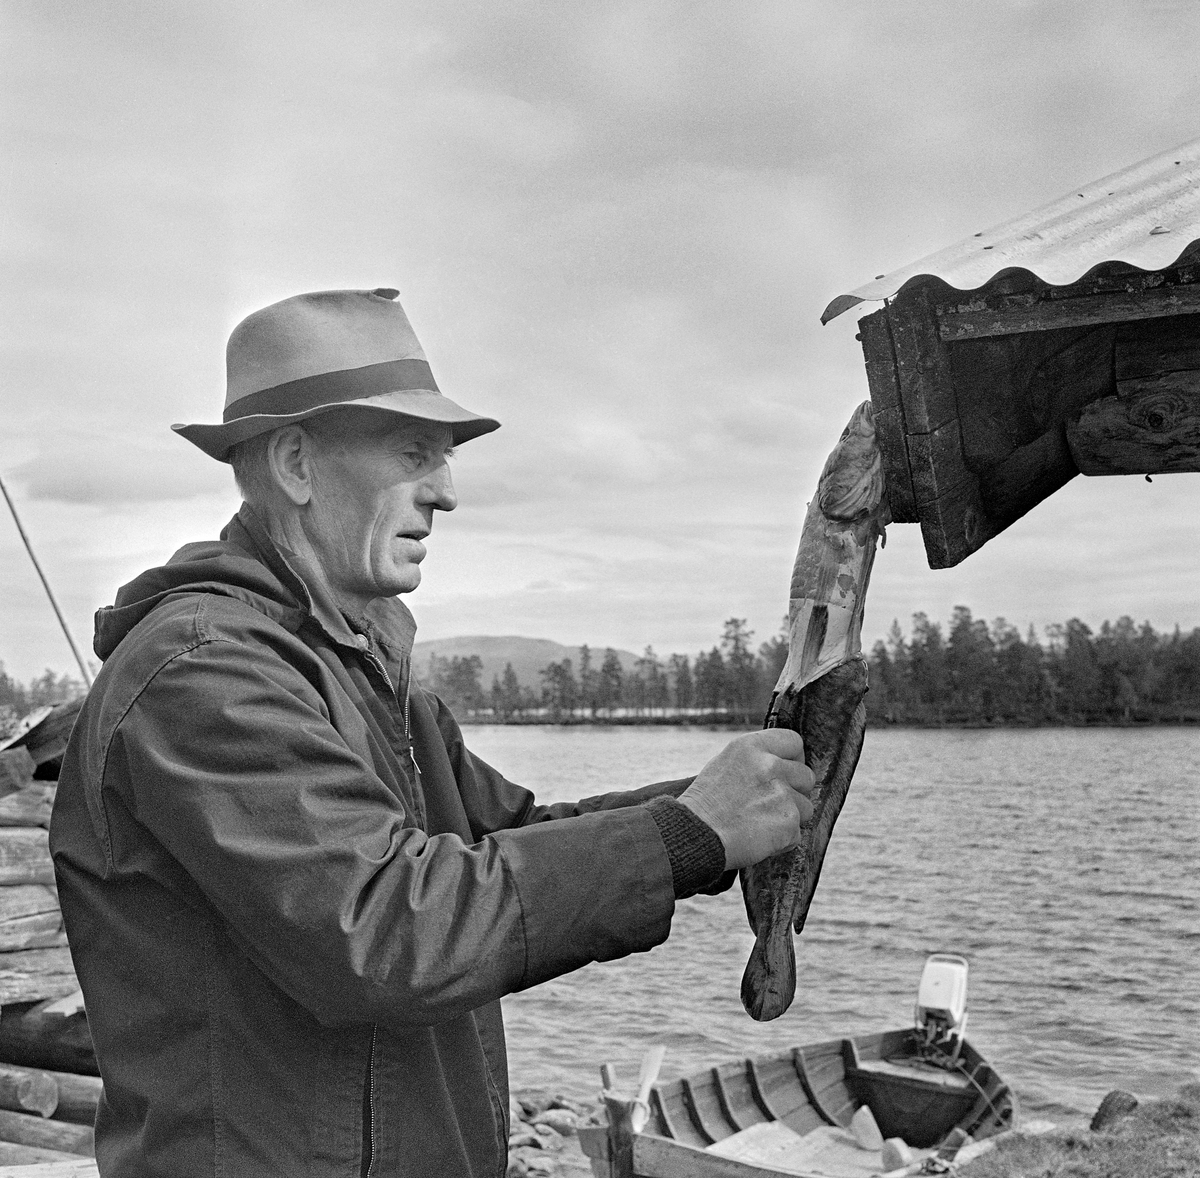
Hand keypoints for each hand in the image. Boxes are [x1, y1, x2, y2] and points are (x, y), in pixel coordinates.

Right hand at [677, 730, 814, 868]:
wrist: (694, 834)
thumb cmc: (704, 804)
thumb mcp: (725, 765)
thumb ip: (755, 761)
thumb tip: (781, 765)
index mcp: (751, 746)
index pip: (793, 741)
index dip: (795, 759)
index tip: (788, 772)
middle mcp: (770, 765)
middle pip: (806, 776)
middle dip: (795, 792)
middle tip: (772, 804)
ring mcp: (782, 793)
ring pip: (805, 807)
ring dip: (789, 818)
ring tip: (759, 824)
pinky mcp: (788, 821)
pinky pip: (796, 834)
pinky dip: (782, 841)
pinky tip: (758, 839)